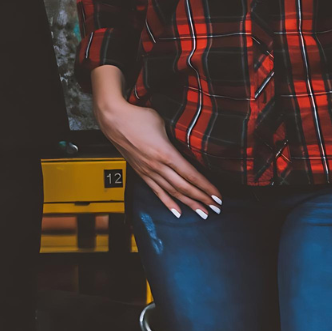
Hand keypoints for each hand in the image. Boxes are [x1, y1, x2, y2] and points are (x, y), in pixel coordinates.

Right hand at [90, 66, 220, 219]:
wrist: (113, 119)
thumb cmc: (138, 116)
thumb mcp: (163, 122)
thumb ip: (177, 135)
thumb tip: (191, 142)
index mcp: (165, 153)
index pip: (191, 175)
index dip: (206, 188)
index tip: (218, 196)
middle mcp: (157, 165)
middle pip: (184, 187)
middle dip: (202, 199)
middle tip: (216, 208)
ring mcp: (148, 171)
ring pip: (172, 192)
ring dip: (189, 204)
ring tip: (202, 214)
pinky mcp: (141, 172)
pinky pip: (156, 191)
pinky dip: (168, 203)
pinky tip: (177, 212)